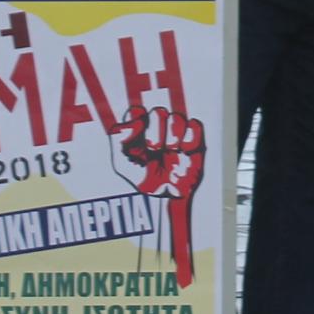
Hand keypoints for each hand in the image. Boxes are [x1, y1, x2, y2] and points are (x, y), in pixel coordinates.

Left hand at [111, 103, 208, 288]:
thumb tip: (135, 121)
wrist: (165, 202)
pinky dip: (190, 136)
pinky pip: (194, 126)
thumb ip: (118, 138)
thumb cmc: (142, 184)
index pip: (137, 111)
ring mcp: (175, 135)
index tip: (138, 132)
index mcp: (138, 133)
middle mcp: (157, 130)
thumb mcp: (121, 163)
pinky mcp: (193, 142)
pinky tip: (183, 150)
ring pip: (177, 117)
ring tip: (170, 151)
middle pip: (158, 112)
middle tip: (154, 149)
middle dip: (155, 130)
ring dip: (172, 134)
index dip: (138, 119)